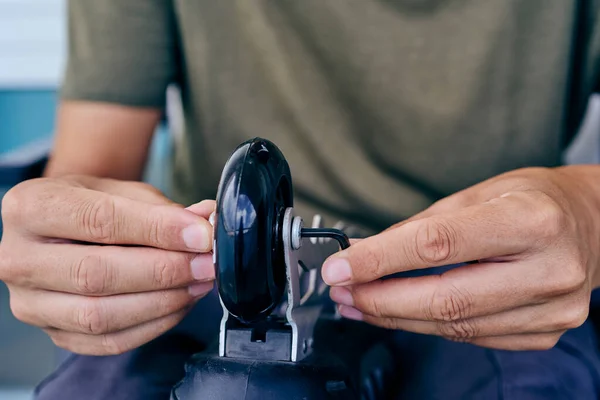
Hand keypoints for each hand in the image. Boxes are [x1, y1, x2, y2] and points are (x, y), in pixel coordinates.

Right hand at [0, 176, 215, 354]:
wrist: (64, 228)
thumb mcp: (122, 190)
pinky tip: (180, 304)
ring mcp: (30, 303)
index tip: (200, 235)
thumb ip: (161, 208)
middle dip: (163, 271)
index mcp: (30, 207)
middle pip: (95, 274)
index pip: (98, 221)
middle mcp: (17, 258)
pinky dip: (152, 325)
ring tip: (198, 283)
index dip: (156, 230)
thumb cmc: (93, 204)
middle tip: (205, 264)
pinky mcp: (53, 333)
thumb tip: (204, 223)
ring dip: (161, 302)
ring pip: (100, 315)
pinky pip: (107, 342)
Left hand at [322, 167, 599, 349]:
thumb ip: (421, 227)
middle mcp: (549, 269)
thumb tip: (366, 252)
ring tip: (360, 304)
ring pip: (455, 326)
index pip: (439, 245)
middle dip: (381, 300)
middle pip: (446, 299)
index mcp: (531, 220)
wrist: (592, 224)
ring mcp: (552, 309)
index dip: (380, 260)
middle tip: (343, 292)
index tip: (340, 268)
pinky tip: (403, 313)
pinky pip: (473, 337)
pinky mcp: (546, 332)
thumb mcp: (477, 193)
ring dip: (398, 317)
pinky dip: (430, 325)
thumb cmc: (534, 200)